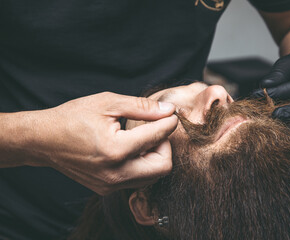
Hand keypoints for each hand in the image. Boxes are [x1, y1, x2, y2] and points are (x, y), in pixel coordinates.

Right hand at [27, 92, 177, 194]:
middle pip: (163, 167)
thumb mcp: (108, 103)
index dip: (169, 123)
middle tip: (156, 130)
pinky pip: (137, 180)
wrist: (44, 140)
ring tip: (142, 139)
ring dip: (155, 157)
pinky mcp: (106, 188)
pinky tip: (131, 150)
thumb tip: (168, 110)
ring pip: (152, 177)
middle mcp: (115, 173)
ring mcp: (110, 184)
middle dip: (166, 146)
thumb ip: (142, 107)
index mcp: (115, 149)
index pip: (157, 137)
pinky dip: (142, 165)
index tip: (170, 115)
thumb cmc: (73, 117)